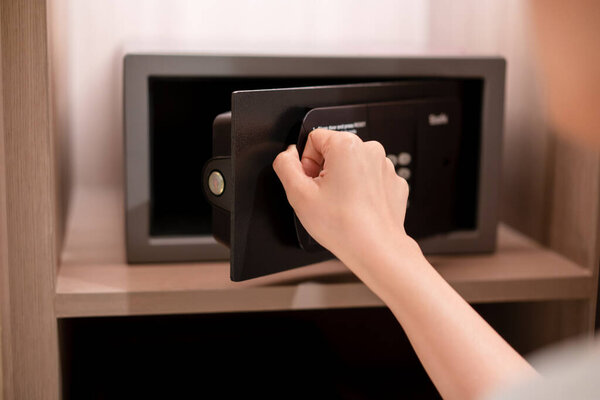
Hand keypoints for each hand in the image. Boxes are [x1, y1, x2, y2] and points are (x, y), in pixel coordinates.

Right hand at [273, 129, 415, 267]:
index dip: (306, 162)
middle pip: (334, 151)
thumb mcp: (297, 194)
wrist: (375, 249)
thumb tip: (287, 155)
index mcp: (346, 145)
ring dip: (343, 181)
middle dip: (324, 171)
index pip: (313, 139)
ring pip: (352, 165)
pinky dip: (362, 190)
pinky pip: (370, 179)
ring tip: (341, 206)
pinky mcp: (394, 183)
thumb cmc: (342, 226)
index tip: (311, 183)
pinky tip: (356, 208)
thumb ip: (284, 165)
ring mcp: (385, 167)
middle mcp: (370, 150)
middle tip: (324, 197)